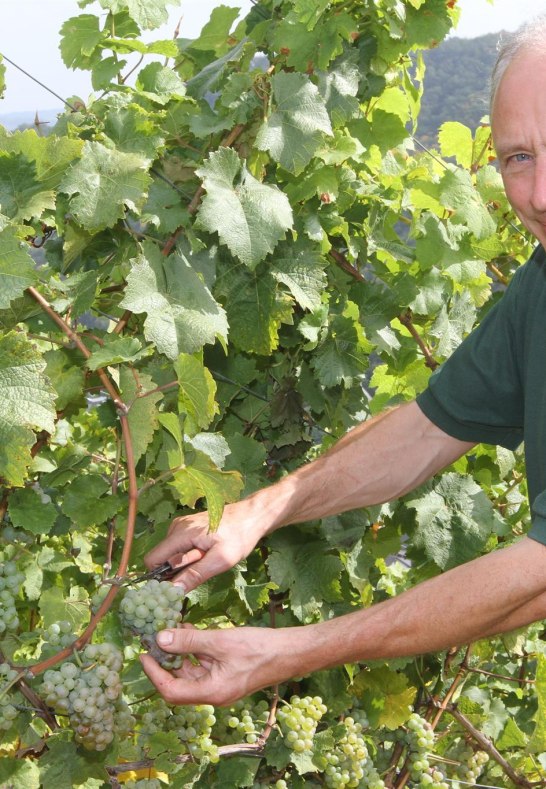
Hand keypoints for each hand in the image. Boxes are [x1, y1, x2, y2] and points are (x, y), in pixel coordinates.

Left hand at [140, 623, 304, 705]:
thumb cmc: (258, 649)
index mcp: (210, 693)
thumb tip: (160, 638)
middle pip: (179, 681)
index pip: (171, 691)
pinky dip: (195, 650)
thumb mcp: (220, 641)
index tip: (142, 655)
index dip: (154, 674)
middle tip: (154, 636)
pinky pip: (204, 665)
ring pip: (191, 671)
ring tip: (172, 628)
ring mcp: (221, 685)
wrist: (290, 652)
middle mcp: (213, 693)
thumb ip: (189, 641)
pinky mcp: (227, 675)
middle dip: (165, 659)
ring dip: (180, 652)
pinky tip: (191, 631)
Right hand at [143, 496, 273, 592]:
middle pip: (163, 557)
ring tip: (209, 556)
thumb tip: (173, 591)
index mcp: (180, 533)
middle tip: (203, 564)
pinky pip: (180, 547)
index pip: (152, 559)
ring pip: (172, 553)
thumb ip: (195, 575)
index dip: (160, 576)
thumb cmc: (239, 536)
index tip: (178, 584)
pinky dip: (191, 554)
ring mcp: (181, 525)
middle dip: (178, 568)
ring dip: (187, 562)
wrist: (251, 516)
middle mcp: (176, 527)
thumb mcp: (220, 560)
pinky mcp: (188, 527)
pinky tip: (208, 551)